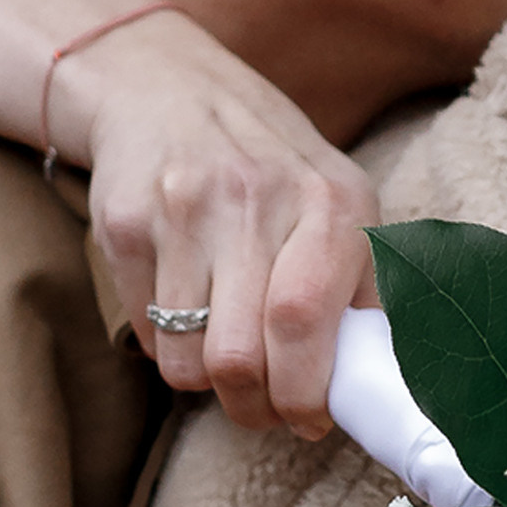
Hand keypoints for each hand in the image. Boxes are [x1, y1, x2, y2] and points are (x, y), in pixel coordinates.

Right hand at [66, 19, 378, 435]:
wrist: (166, 87)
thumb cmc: (271, 169)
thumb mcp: (337, 204)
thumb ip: (365, 286)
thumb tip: (380, 386)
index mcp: (328, 201)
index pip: (303, 321)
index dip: (304, 393)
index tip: (308, 419)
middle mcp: (255, 198)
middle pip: (240, 358)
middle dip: (254, 407)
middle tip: (262, 407)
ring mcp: (183, 209)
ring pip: (187, 361)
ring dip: (207, 381)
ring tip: (223, 353)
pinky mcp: (126, 224)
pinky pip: (148, 335)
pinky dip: (168, 347)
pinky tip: (184, 310)